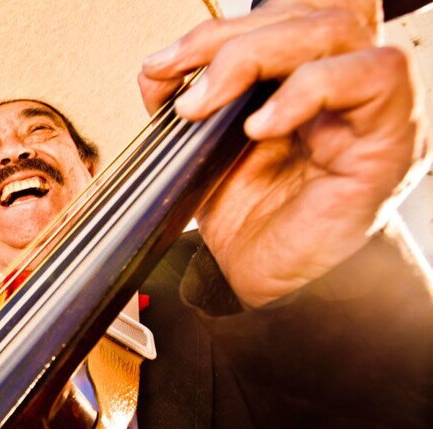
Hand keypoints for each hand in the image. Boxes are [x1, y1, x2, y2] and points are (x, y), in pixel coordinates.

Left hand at [138, 0, 427, 306]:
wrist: (268, 282)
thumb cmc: (249, 219)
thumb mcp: (202, 149)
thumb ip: (187, 101)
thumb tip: (157, 71)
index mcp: (301, 75)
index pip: (281, 13)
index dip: (221, 26)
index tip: (164, 64)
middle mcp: (342, 80)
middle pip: (303, 12)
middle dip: (223, 38)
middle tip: (174, 74)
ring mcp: (370, 105)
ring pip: (334, 29)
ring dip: (256, 55)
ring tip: (206, 105)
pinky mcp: (390, 135)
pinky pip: (371, 76)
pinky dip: (307, 89)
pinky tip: (261, 126)